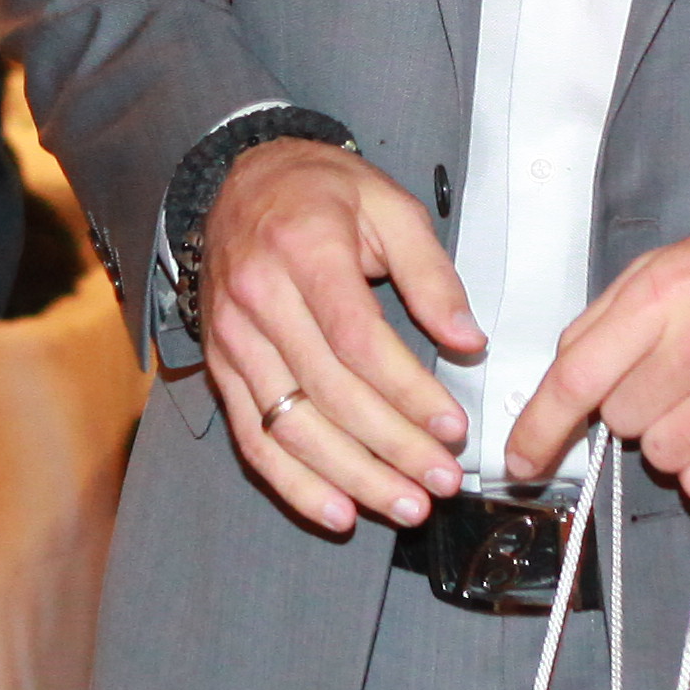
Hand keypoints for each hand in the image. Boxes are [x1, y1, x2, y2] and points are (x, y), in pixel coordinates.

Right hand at [199, 138, 482, 533]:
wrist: (240, 179)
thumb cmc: (320, 192)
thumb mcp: (389, 206)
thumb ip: (432, 274)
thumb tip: (468, 340)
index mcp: (305, 252)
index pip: (358, 341)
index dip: (408, 393)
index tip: (451, 427)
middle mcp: (259, 299)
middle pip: (329, 393)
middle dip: (391, 448)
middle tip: (441, 482)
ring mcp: (233, 339)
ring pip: (290, 426)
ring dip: (350, 477)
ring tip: (403, 507)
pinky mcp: (221, 367)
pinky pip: (253, 438)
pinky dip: (293, 484)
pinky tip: (336, 511)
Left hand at [501, 205, 689, 511]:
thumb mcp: (675, 261)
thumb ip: (610, 316)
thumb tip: (562, 376)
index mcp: (666, 292)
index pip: (576, 377)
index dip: (539, 427)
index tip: (520, 458)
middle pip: (618, 421)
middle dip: (633, 404)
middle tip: (675, 372)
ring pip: (661, 458)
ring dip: (673, 437)